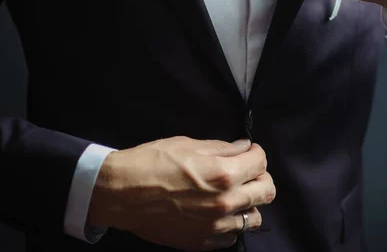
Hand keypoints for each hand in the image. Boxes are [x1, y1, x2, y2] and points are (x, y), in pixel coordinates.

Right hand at [87, 136, 274, 250]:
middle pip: (266, 192)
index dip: (257, 153)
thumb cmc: (152, 162)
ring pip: (254, 218)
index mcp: (223, 175)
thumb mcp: (189, 144)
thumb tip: (243, 148)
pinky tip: (219, 213)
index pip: (261, 163)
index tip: (249, 151)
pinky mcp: (201, 242)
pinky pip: (231, 236)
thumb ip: (222, 148)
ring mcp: (214, 227)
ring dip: (248, 203)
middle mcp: (225, 203)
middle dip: (261, 177)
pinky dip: (231, 224)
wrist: (120, 193)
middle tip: (248, 171)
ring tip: (234, 194)